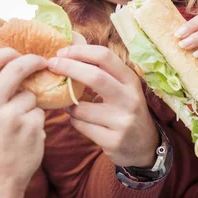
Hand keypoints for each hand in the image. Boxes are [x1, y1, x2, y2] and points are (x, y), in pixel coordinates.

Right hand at [0, 48, 46, 197]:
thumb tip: (11, 59)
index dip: (8, 52)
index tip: (19, 54)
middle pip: (17, 68)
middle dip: (33, 61)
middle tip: (42, 62)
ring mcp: (11, 117)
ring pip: (31, 94)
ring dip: (30, 104)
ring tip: (18, 123)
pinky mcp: (31, 128)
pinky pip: (40, 112)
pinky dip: (36, 120)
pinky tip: (25, 134)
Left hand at [47, 45, 159, 167]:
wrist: (145, 146)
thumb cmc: (125, 109)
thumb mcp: (122, 88)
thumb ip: (102, 72)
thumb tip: (69, 53)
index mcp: (130, 81)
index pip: (105, 57)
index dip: (80, 51)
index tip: (61, 52)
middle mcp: (129, 99)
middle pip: (94, 77)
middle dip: (68, 67)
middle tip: (51, 64)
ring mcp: (122, 121)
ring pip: (81, 107)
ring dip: (68, 103)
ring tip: (68, 103)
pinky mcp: (113, 141)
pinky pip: (81, 126)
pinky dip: (74, 120)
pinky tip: (80, 120)